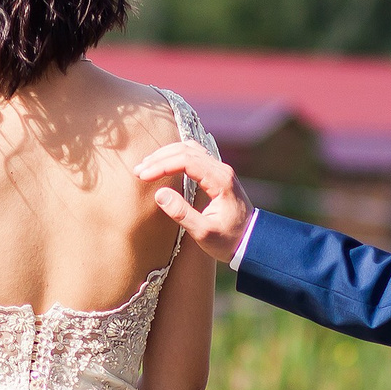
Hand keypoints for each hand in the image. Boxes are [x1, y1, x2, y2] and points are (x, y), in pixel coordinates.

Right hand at [135, 140, 254, 263]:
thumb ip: (182, 213)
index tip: (143, 176)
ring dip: (166, 154)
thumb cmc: (229, 240)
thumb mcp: (204, 233)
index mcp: (220, 180)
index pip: (186, 161)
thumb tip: (160, 194)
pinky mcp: (217, 173)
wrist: (252, 241)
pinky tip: (163, 164)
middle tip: (138, 171)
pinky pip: (195, 155)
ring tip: (147, 166)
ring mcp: (220, 169)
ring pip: (190, 149)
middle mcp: (221, 169)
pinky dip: (176, 156)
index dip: (161, 166)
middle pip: (186, 150)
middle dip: (159, 158)